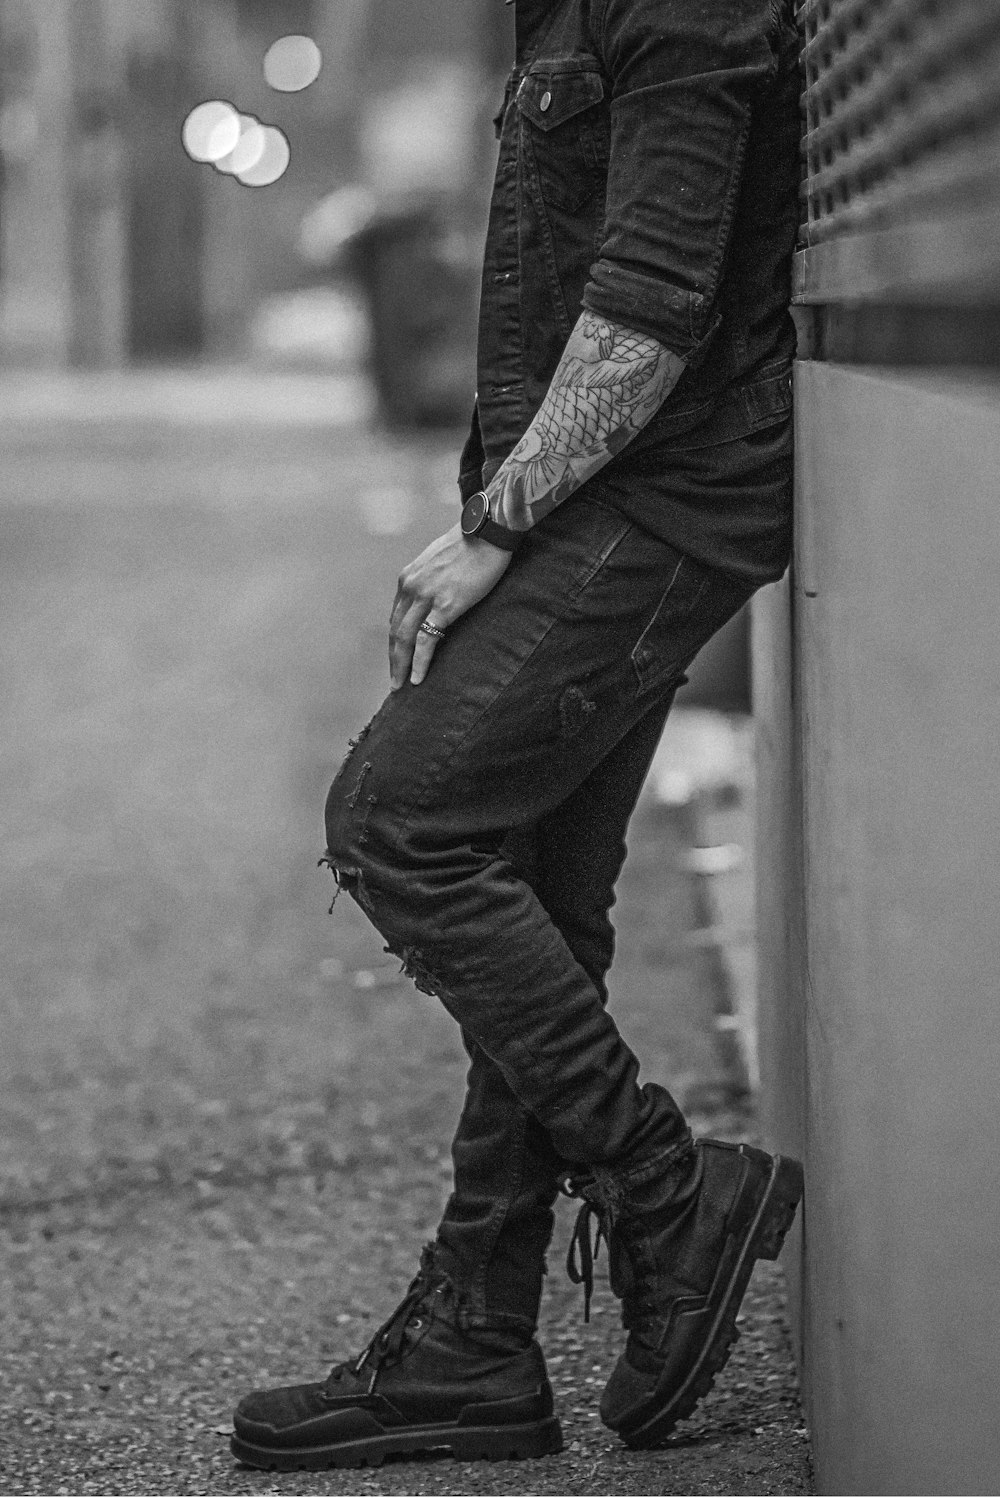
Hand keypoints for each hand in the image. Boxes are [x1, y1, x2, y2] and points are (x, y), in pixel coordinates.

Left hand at [390, 522, 511, 688]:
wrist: (488, 531)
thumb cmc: (471, 544)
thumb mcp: (440, 561)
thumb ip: (431, 581)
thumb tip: (435, 596)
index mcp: (408, 578)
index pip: (396, 617)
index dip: (395, 641)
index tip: (397, 657)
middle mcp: (411, 587)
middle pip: (395, 631)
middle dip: (393, 658)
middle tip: (394, 682)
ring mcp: (426, 597)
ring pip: (404, 638)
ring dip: (401, 665)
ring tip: (401, 685)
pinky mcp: (445, 606)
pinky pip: (426, 640)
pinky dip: (419, 662)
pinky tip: (417, 678)